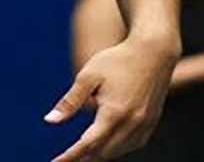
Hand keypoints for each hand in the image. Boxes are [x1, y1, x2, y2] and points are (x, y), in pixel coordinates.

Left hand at [44, 35, 178, 161]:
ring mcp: (144, 126)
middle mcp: (132, 124)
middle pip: (102, 152)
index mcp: (114, 113)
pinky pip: (131, 145)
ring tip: (79, 154)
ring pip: (117, 151)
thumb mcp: (88, 77)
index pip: (88, 145)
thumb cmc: (117, 60)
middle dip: (82, 158)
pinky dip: (115, 149)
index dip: (70, 157)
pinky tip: (103, 144)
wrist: (153, 52)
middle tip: (64, 160)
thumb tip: (50, 121)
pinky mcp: (151, 124)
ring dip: (98, 155)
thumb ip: (70, 102)